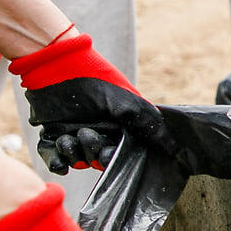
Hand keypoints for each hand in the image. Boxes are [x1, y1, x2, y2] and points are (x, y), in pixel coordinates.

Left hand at [8, 32, 178, 173]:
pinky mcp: (54, 135)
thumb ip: (152, 128)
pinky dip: (57, 163)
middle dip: (93, 153)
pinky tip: (58, 161)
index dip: (115, 158)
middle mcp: (100, 134)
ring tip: (69, 135)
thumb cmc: (98, 83)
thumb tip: (175, 150)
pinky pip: (56, 160)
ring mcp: (76, 136)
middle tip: (88, 134)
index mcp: (120, 129)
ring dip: (73, 152)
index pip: (122, 156)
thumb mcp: (131, 104)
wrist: (58, 67)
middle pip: (99, 161)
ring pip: (77, 161)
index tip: (110, 151)